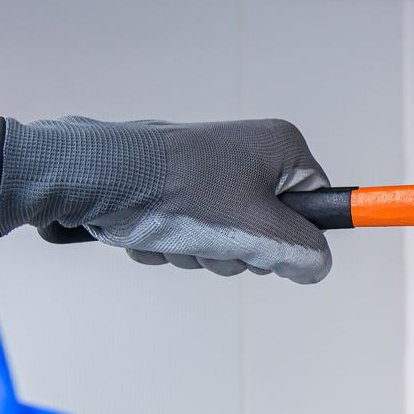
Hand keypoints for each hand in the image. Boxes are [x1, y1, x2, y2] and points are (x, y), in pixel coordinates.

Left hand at [0, 116, 333, 283]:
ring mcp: (211, 168)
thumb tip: (317, 267)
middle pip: (271, 227)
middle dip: (238, 250)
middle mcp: (249, 151)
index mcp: (281, 147)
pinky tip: (153, 232)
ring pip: (228, 236)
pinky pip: (194, 231)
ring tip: (176, 236)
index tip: (270, 249)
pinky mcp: (177, 186)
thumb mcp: (259, 231)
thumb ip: (304, 253)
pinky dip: (176, 242)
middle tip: (214, 242)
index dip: (295, 238)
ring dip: (202, 251)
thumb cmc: (178, 194)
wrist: (94, 177)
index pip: (318, 204)